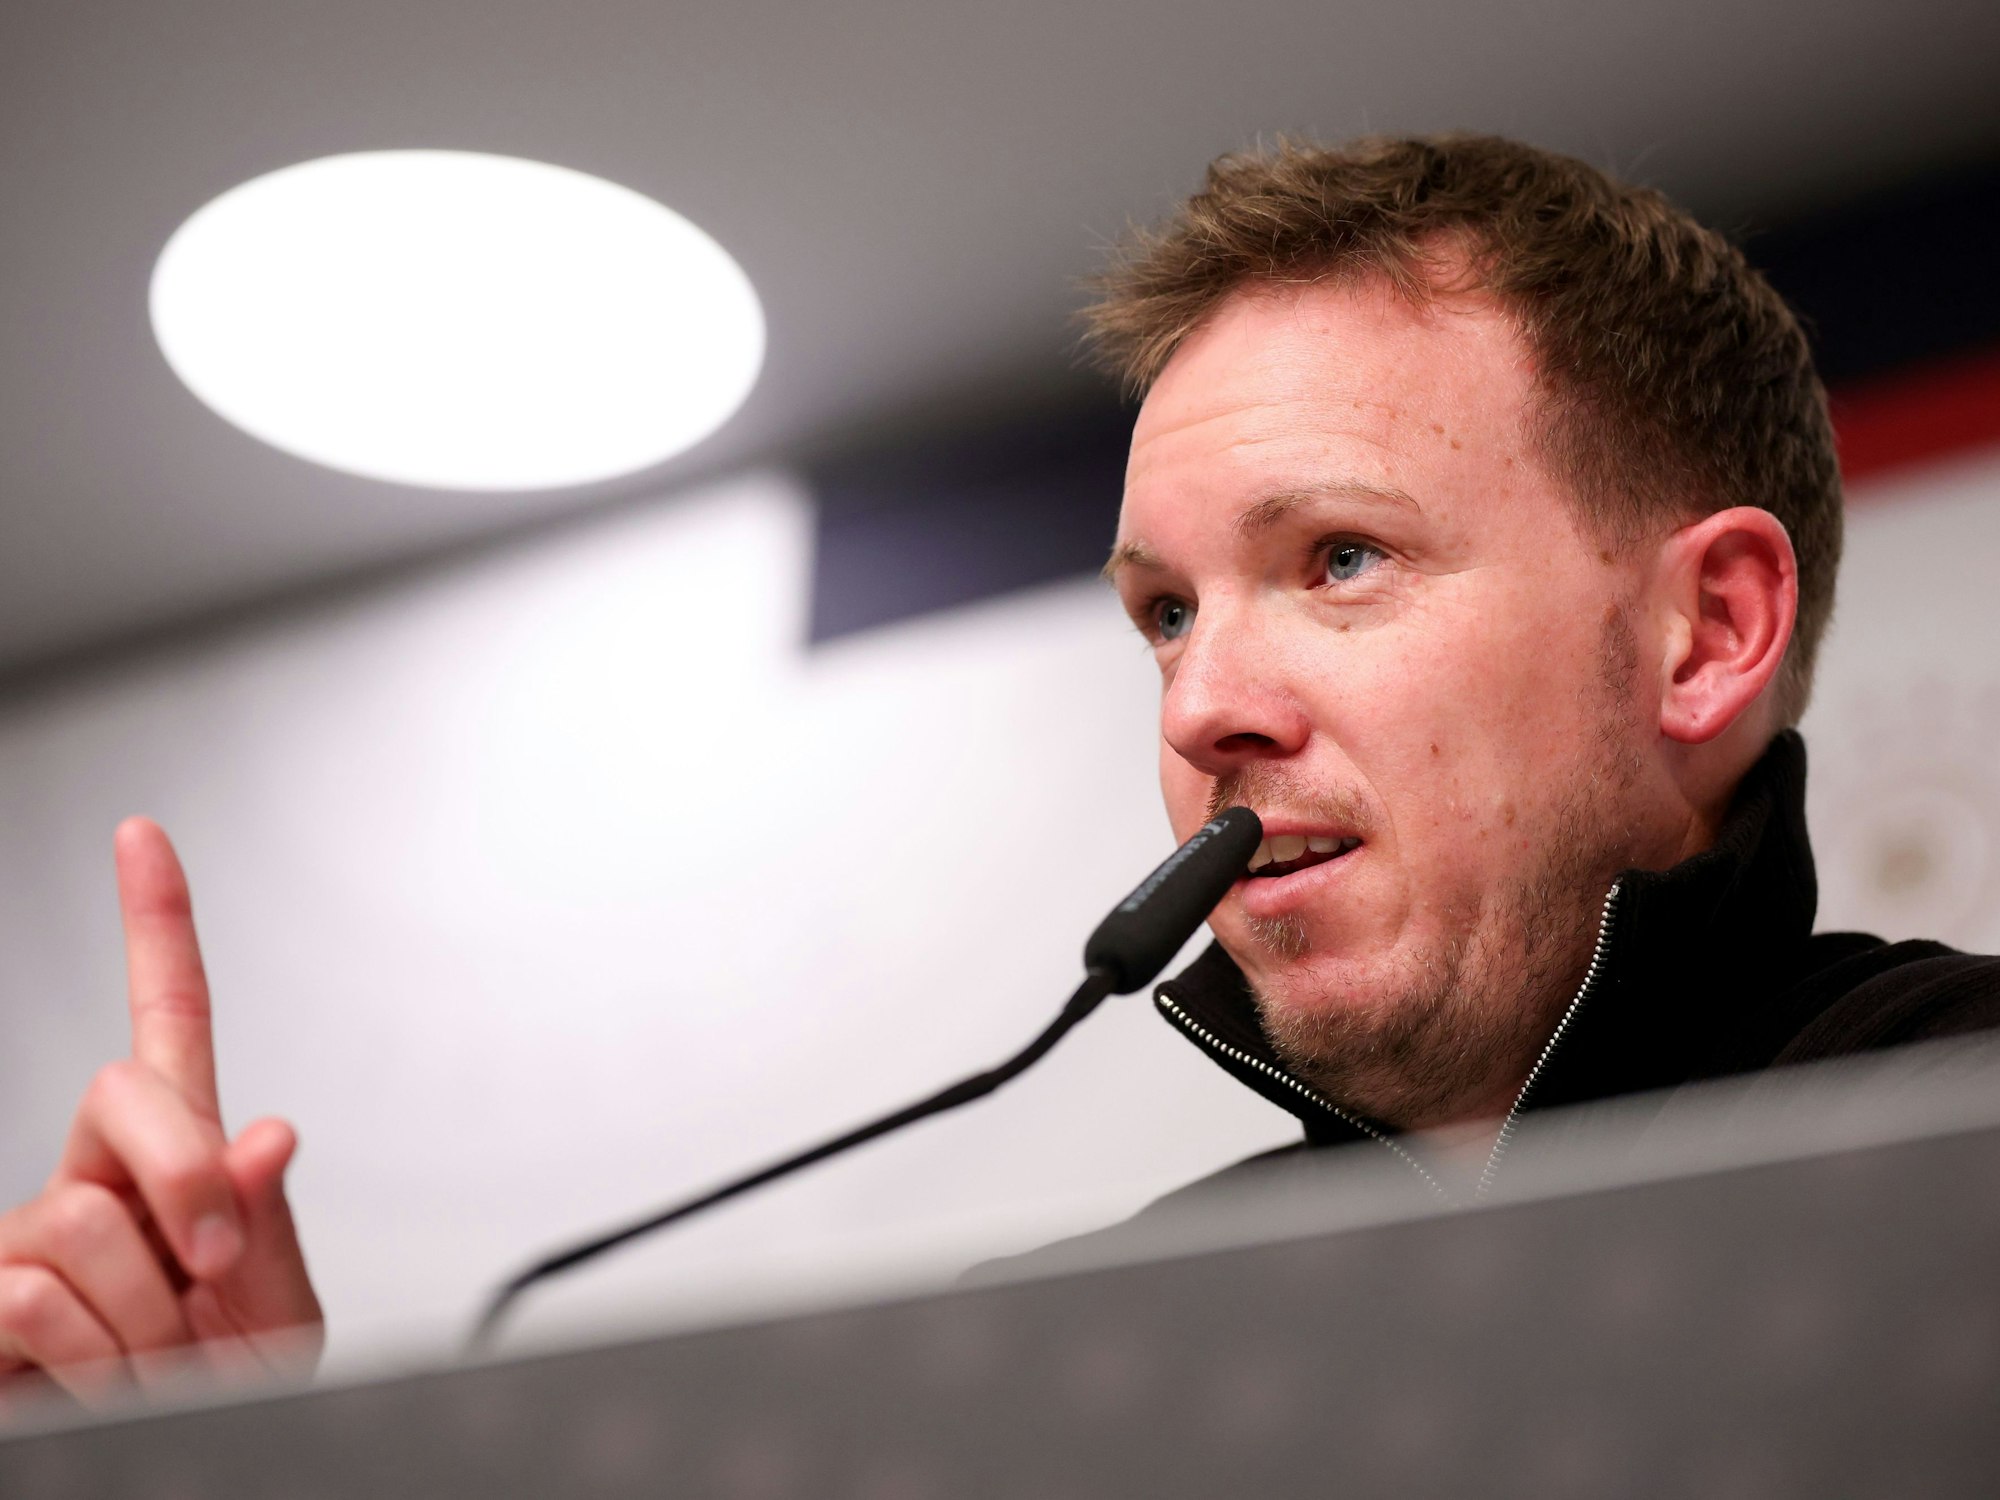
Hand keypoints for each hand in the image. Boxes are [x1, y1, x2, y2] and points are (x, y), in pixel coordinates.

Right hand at [0, 819, 321, 1407]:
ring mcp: (29, 1236)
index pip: (169, 1025)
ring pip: (83, 1217)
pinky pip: (36, 1291)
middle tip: (211, 1267)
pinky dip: (96, 1354)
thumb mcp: (274, 1318)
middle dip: (183, 1172)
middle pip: (122, 1091)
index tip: (142, 838)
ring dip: (143, 1313)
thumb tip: (266, 1134)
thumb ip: (267, 1227)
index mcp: (182, 1168)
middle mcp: (96, 1181)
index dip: (155, 925)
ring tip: (150, 1362)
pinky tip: (99, 1381)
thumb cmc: (225, 1397)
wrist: (183, 1472)